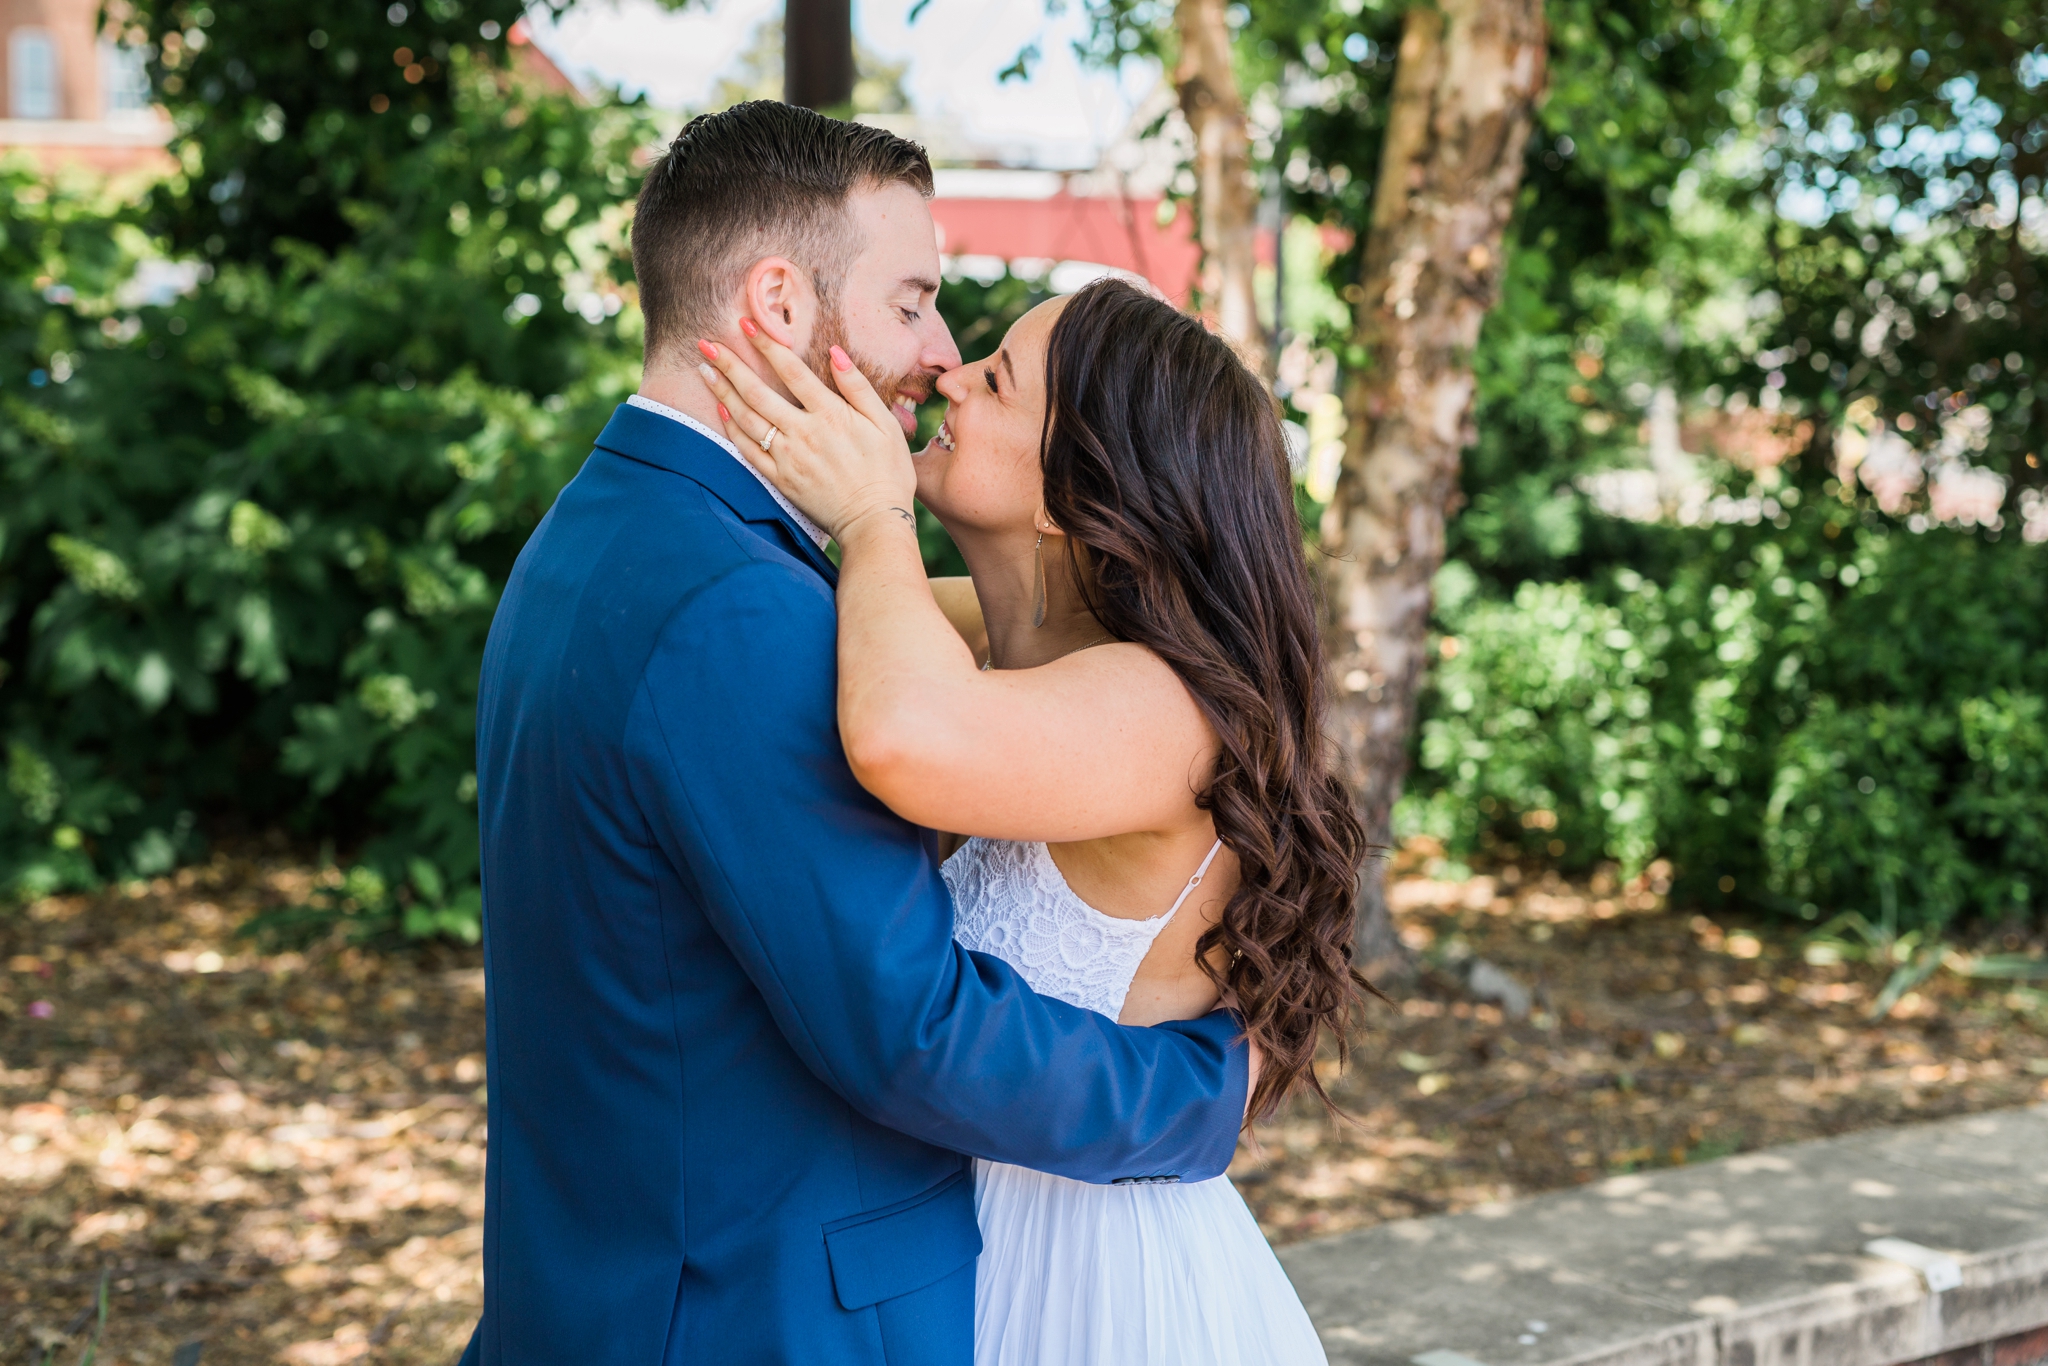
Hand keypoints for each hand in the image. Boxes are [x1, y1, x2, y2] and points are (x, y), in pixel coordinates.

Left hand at [696, 322, 917, 542]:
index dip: (767, 346)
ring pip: (747, 419)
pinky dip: (732, 429)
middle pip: (758, 392)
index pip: (791, 371)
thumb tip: (835, 353)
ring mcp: (789, 457)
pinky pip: (749, 451)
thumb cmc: (887, 472)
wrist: (875, 521)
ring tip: (704, 370)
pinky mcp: (780, 479)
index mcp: (831, 415)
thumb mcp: (885, 425)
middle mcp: (804, 433)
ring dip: (723, 392)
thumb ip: (858, 387)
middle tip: (706, 344)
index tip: (746, 325)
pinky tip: (721, 410)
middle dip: (730, 366)